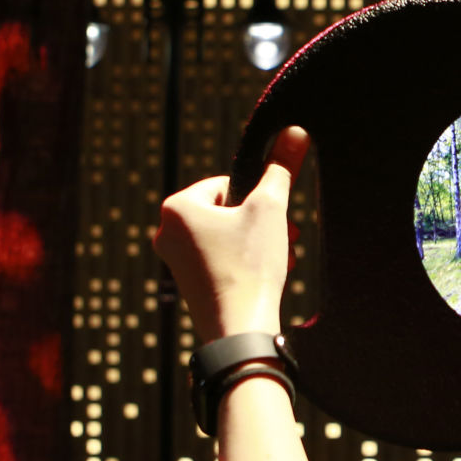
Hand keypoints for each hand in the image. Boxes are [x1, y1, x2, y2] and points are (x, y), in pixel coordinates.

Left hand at [153, 126, 308, 340]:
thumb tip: (294, 131)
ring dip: (258, 241)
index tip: (276, 213)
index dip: (257, 195)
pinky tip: (270, 274)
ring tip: (284, 255)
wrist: (240, 329)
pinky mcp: (188, 284)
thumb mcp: (270, 208)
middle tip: (288, 233)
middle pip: (226, 211)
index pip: (226, 183)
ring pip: (226, 236)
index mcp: (177, 207)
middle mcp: (166, 232)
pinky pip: (220, 259)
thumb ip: (280, 168)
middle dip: (260, 221)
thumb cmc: (250, 265)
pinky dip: (246, 261)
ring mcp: (174, 261)